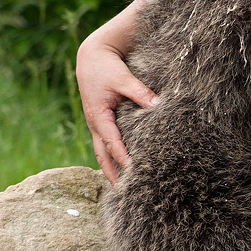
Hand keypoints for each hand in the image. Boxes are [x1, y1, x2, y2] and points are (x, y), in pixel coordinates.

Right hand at [75, 0, 156, 183]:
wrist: (92, 56)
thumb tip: (158, 105)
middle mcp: (95, 124)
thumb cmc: (107, 67)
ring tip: (122, 188)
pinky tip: (120, 167)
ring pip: (102, 152)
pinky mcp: (101, 121)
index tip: (135, 171)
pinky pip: (105, 144)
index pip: (112, 143)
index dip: (123, 158)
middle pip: (104, 155)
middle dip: (114, 173)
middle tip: (126, 193)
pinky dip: (111, 157)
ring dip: (111, 169)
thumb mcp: (124, 78)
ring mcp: (96, 124)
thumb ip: (140, 92)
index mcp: (99, 116)